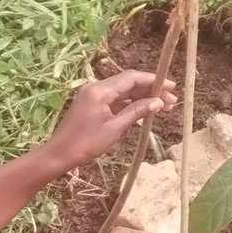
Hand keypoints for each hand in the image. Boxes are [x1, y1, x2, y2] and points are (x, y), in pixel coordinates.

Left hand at [43, 70, 177, 171]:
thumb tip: (158, 102)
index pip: (131, 78)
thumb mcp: (115, 128)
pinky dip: (131, 104)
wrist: (60, 154)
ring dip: (142, 98)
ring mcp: (94, 95)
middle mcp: (96, 87)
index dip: (153, 81)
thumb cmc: (86, 144)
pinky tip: (146, 111)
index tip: (171, 87)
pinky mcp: (93, 104)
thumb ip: (136, 112)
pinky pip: (116, 100)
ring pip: (123, 92)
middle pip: (128, 83)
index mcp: (100, 90)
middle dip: (151, 90)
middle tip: (171, 100)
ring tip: (163, 107)